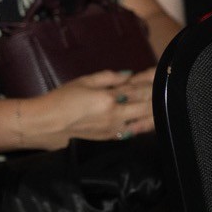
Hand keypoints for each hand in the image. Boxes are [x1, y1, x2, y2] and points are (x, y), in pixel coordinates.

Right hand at [27, 69, 155, 146]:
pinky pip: (132, 131)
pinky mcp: (108, 138)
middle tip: (167, 87)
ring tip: (166, 106)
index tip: (160, 73)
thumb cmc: (60, 100)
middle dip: (157, 94)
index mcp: (109, 98)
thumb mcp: (83, 81)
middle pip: (145, 104)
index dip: (151, 80)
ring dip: (155, 112)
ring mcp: (113, 129)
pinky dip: (144, 126)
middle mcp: (115, 115)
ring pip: (143, 121)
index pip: (138, 88)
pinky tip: (151, 122)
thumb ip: (108, 77)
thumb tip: (128, 75)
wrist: (45, 124)